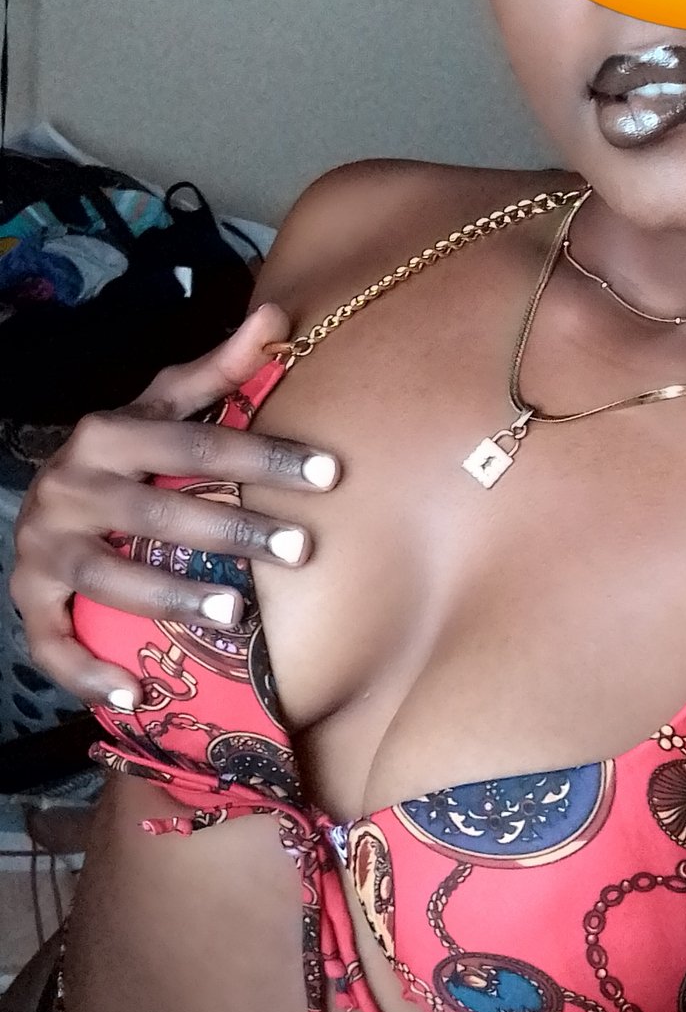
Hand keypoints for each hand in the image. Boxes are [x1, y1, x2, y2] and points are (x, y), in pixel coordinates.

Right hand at [10, 304, 339, 710]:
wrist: (40, 503)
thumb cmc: (123, 457)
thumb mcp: (160, 409)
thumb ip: (218, 371)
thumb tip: (276, 316)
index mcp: (106, 436)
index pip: (194, 442)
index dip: (263, 454)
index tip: (330, 472)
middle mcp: (68, 488)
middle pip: (158, 510)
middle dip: (232, 529)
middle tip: (300, 549)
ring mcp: (43, 548)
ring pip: (109, 576)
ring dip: (170, 595)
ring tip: (233, 611)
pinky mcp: (28, 600)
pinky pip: (50, 643)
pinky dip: (88, 671)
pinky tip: (137, 695)